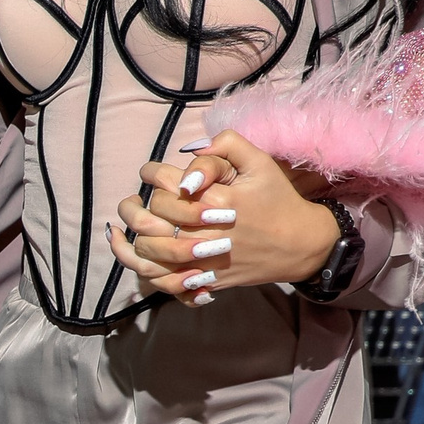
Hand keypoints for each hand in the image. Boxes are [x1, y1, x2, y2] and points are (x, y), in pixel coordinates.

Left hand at [107, 129, 341, 306]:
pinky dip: (141, 267)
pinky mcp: (203, 278)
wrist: (299, 245)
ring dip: (130, 236)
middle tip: (133, 199)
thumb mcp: (260, 162)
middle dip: (134, 204)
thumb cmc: (277, 199)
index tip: (150, 172)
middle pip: (150, 216)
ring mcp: (202, 259)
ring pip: (148, 250)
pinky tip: (132, 253)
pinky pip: (162, 279)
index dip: (150, 173)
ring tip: (124, 224)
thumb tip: (190, 148)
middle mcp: (203, 231)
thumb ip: (226, 145)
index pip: (163, 182)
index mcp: (215, 198)